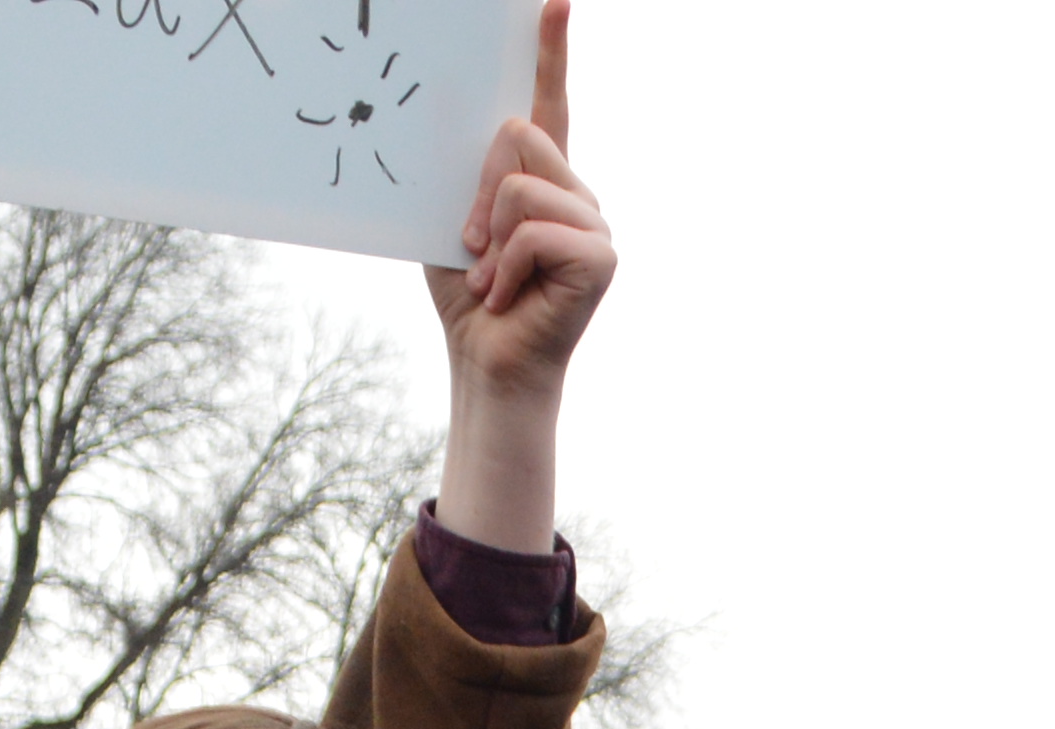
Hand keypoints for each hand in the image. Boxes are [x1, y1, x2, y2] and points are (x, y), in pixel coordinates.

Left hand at [426, 0, 609, 553]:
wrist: (488, 367)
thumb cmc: (469, 298)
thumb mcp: (453, 221)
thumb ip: (466, 176)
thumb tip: (464, 129)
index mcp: (541, 177)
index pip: (548, 102)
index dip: (551, 52)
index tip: (552, 2)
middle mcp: (576, 191)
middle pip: (518, 134)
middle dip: (478, 189)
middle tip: (468, 244)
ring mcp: (593, 222)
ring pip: (523, 185)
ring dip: (488, 238)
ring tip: (489, 277)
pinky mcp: (601, 256)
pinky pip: (537, 230)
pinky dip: (506, 267)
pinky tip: (507, 296)